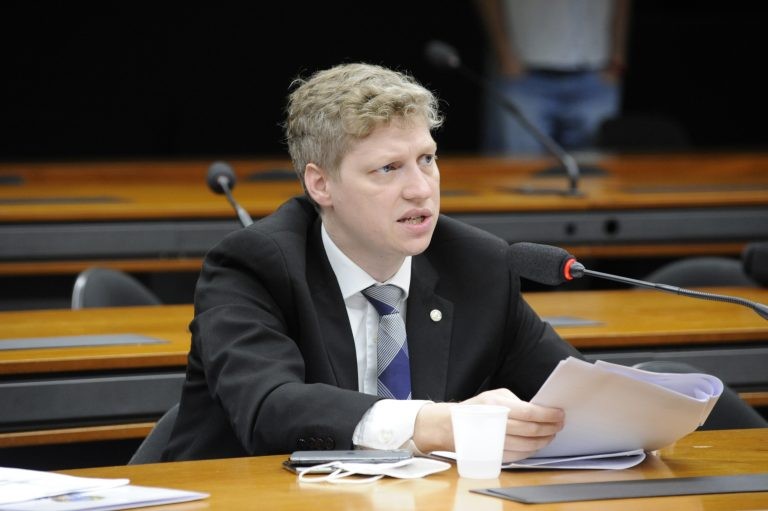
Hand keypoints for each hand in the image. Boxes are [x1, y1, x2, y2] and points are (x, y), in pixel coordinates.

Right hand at [412, 389, 563, 461]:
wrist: (451, 426)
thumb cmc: (476, 408)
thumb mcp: (495, 395)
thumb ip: (517, 402)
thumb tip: (539, 410)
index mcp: (498, 406)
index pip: (531, 413)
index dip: (549, 415)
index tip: (560, 415)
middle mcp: (497, 425)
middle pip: (532, 430)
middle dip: (550, 428)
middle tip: (559, 425)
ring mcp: (496, 442)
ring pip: (529, 445)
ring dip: (544, 441)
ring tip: (551, 434)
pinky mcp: (496, 454)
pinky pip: (520, 455)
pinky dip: (532, 450)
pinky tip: (537, 444)